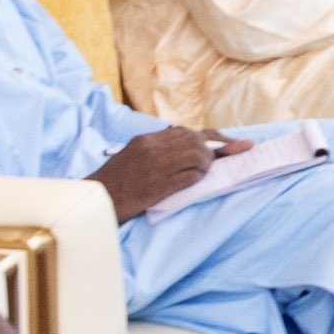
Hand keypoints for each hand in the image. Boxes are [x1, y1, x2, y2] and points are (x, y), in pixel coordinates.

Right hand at [89, 125, 242, 223]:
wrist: (94, 200)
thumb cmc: (113, 184)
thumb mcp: (132, 158)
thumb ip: (157, 151)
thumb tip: (188, 152)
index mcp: (146, 140)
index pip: (188, 132)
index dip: (215, 137)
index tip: (233, 142)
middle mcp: (152, 148)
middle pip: (196, 140)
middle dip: (220, 147)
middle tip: (239, 152)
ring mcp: (155, 165)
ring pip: (197, 155)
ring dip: (208, 164)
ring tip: (208, 172)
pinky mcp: (158, 183)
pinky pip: (189, 176)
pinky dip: (199, 177)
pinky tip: (199, 180)